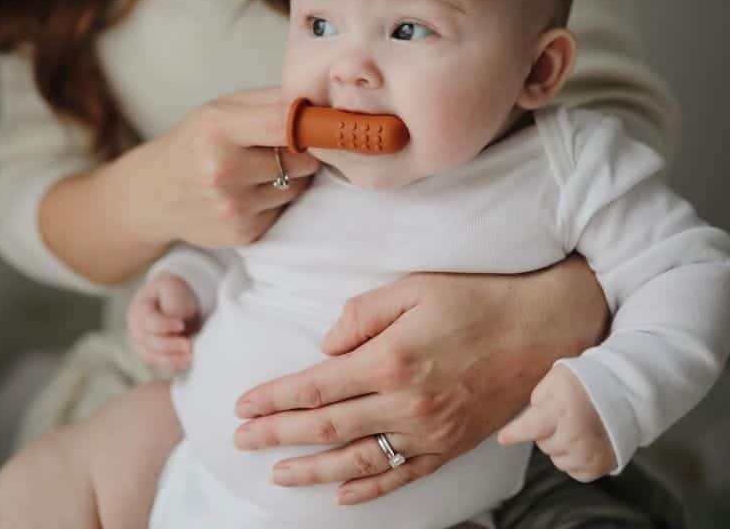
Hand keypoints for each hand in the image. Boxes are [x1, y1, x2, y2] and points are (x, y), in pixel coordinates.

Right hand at [120, 87, 320, 248]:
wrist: (154, 194)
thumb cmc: (195, 143)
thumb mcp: (221, 109)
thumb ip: (270, 100)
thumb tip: (322, 102)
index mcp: (218, 130)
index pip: (286, 123)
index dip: (310, 123)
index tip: (318, 122)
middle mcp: (223, 170)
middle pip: (301, 159)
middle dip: (304, 151)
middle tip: (286, 146)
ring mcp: (233, 206)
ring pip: (297, 186)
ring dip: (292, 177)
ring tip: (263, 169)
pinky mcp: (243, 233)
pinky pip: (284, 209)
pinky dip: (277, 200)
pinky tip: (251, 192)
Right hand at [128, 272, 200, 370]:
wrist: (172, 300)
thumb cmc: (172, 292)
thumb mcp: (173, 288)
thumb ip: (173, 305)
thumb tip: (178, 328)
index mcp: (139, 308)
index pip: (149, 321)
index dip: (164, 325)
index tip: (182, 325)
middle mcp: (136, 328)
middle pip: (149, 341)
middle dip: (170, 345)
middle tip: (189, 345)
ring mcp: (141, 343)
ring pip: (152, 356)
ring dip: (172, 359)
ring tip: (191, 357)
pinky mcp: (151, 354)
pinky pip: (159, 363)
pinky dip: (173, 364)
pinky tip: (187, 362)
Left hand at [233, 257, 608, 504]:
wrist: (541, 329)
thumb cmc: (476, 301)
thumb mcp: (414, 287)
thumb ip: (363, 315)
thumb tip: (327, 345)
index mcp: (390, 361)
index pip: (316, 387)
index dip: (276, 398)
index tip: (245, 405)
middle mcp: (404, 404)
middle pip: (326, 427)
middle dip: (277, 434)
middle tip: (242, 439)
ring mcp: (428, 432)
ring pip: (356, 460)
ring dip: (311, 469)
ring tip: (277, 473)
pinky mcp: (450, 447)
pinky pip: (402, 476)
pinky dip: (368, 490)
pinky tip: (342, 495)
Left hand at [497, 364, 616, 481]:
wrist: (623, 393)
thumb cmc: (585, 382)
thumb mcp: (554, 380)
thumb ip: (536, 400)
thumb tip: (525, 420)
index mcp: (561, 411)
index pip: (530, 428)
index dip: (514, 433)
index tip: (502, 438)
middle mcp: (574, 436)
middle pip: (543, 444)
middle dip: (546, 431)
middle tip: (561, 416)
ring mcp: (588, 454)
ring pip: (557, 459)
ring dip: (561, 446)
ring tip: (575, 427)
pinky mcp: (600, 467)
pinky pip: (574, 471)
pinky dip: (575, 459)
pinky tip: (584, 441)